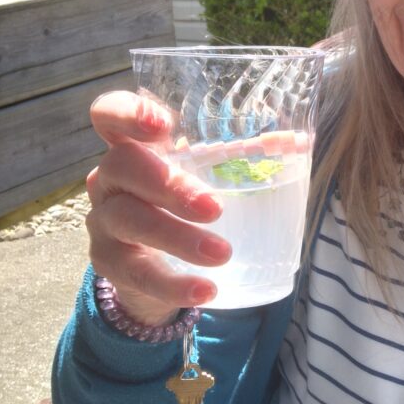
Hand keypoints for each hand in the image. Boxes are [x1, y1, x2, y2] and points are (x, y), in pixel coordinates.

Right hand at [85, 91, 231, 325]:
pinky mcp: (108, 263)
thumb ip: (246, 156)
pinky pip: (137, 273)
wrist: (153, 267)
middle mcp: (109, 178)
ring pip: (130, 220)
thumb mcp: (206, 176)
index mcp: (133, 147)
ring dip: (177, 237)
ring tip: (222, 253)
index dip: (127, 113)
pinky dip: (173, 284)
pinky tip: (206, 290)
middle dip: (169, 184)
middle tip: (215, 208)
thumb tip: (300, 142)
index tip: (162, 124)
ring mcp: (103, 220)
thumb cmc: (183, 205)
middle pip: (122, 165)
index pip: (109, 115)